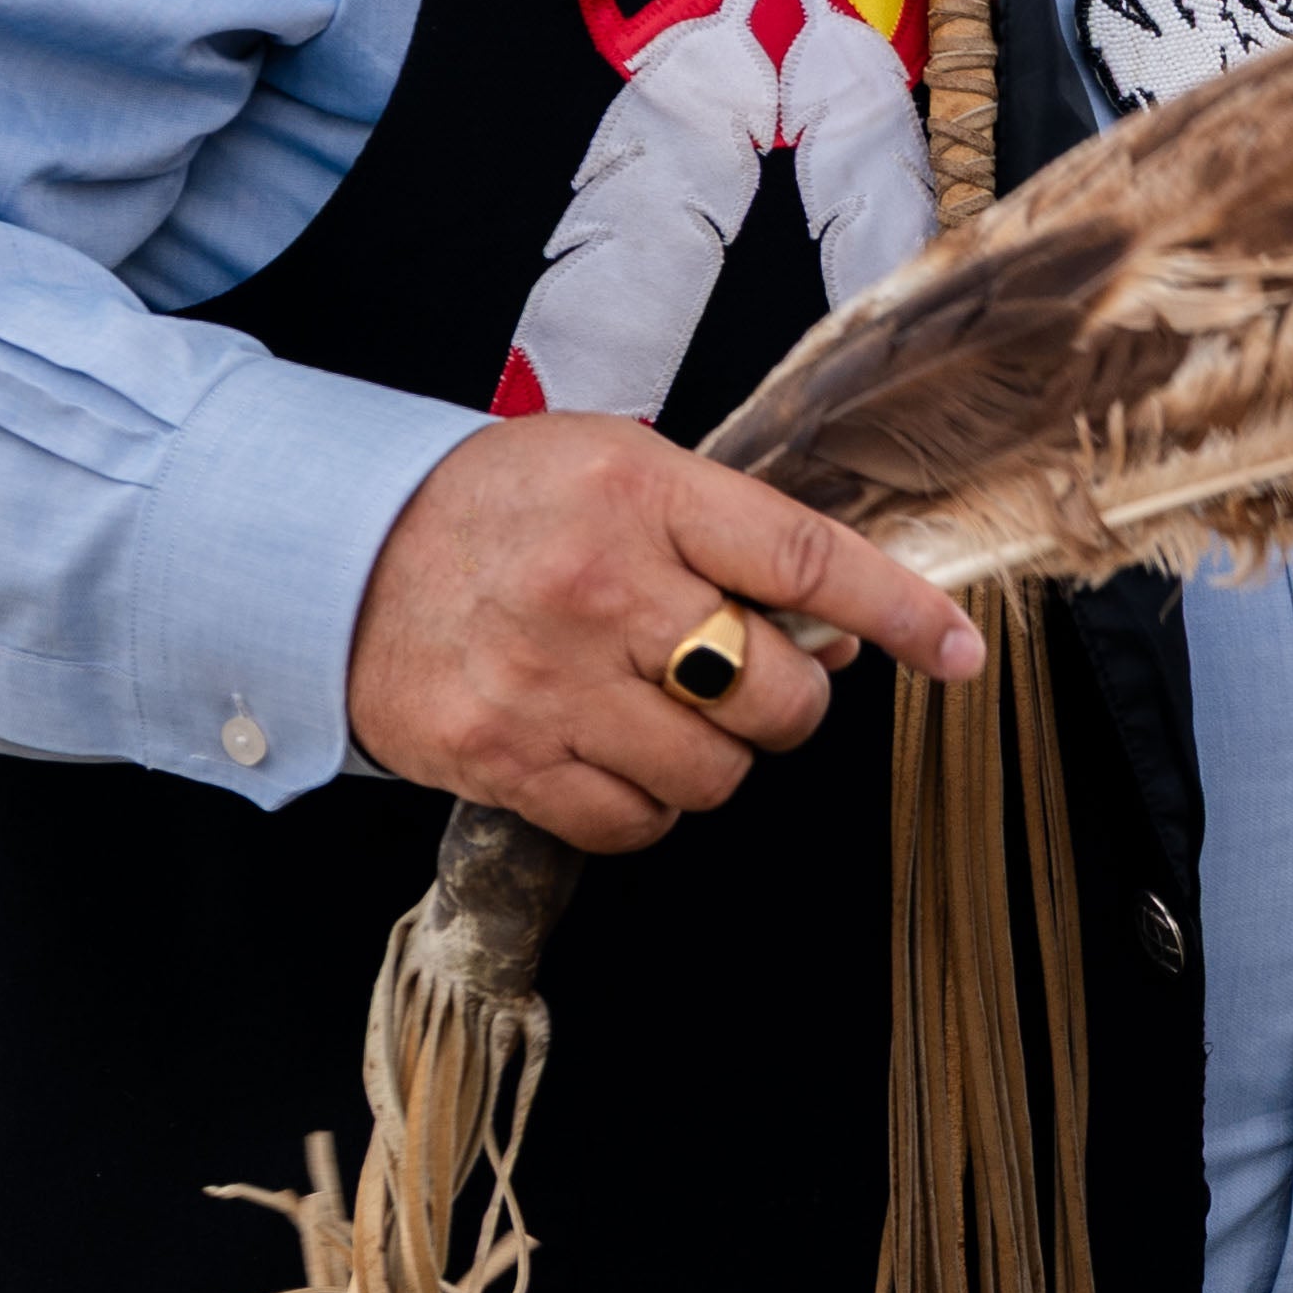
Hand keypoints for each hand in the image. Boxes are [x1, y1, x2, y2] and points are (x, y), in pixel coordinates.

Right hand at [343, 411, 985, 852]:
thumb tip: (841, 630)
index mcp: (643, 494)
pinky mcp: (505, 760)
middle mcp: (603, 587)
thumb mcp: (616, 469)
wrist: (330, 554)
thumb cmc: (494, 508)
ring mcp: (551, 682)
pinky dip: (645, 804)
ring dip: (714, 757)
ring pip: (714, 773)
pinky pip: (635, 823)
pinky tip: (611, 752)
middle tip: (748, 678)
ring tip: (663, 711)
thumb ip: (727, 534)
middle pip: (776, 691)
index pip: (810, 561)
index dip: (904, 613)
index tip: (961, 651)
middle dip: (788, 701)